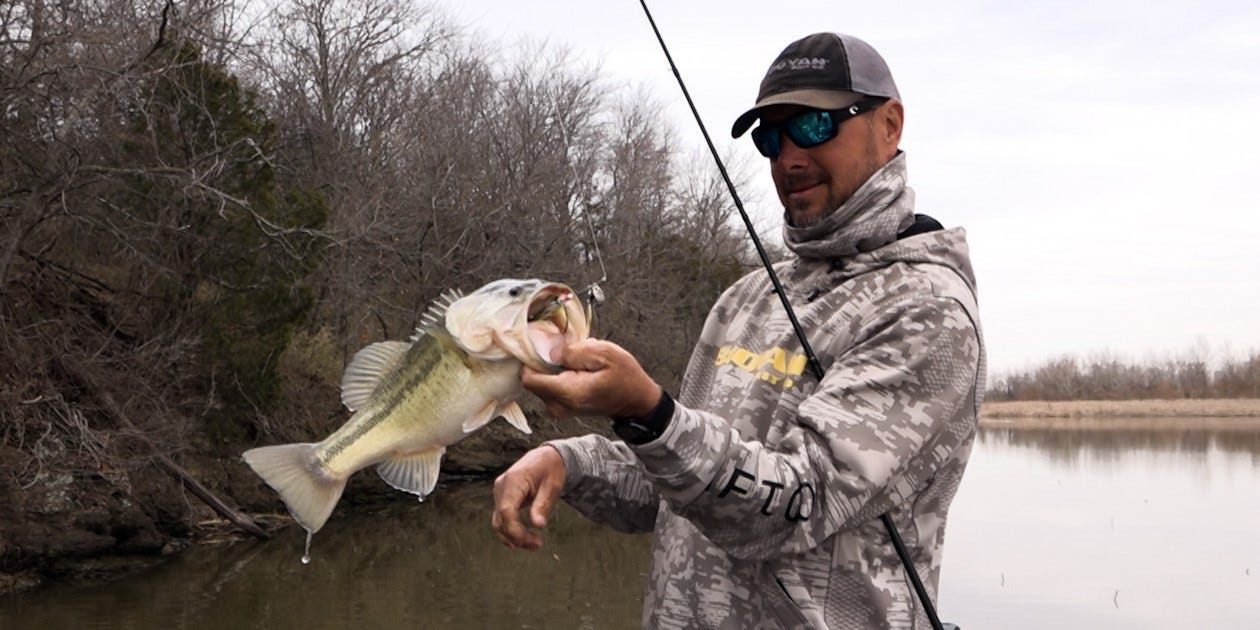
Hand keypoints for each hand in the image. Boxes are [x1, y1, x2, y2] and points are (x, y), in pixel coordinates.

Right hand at [491, 445, 565, 550]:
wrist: (546, 457)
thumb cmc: (551, 469)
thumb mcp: (553, 485)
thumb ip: (543, 504)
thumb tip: (539, 525)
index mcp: (513, 480)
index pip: (507, 510)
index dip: (514, 529)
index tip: (530, 541)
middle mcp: (501, 486)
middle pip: (501, 519)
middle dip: (517, 537)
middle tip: (538, 544)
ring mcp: (500, 493)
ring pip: (499, 522)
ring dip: (513, 537)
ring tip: (534, 544)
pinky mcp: (502, 499)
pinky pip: (502, 519)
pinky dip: (511, 531)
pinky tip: (523, 540)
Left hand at [521, 339, 660, 418]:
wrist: (636, 400)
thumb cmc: (625, 376)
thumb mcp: (605, 353)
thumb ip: (574, 351)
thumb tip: (550, 350)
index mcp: (568, 393)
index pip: (528, 378)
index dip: (531, 358)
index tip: (543, 345)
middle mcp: (558, 405)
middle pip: (532, 378)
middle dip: (543, 361)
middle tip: (565, 350)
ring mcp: (558, 409)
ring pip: (540, 381)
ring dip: (551, 367)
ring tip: (574, 360)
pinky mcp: (561, 406)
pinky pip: (549, 386)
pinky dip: (557, 374)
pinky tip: (575, 369)